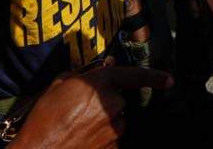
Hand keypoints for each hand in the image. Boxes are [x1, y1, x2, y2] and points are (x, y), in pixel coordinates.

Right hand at [9, 58, 172, 148]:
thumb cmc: (44, 117)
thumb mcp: (58, 85)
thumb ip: (82, 74)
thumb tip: (96, 71)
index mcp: (101, 83)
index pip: (136, 76)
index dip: (155, 77)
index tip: (168, 80)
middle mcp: (113, 104)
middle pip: (119, 101)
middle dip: (105, 104)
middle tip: (80, 111)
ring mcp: (114, 129)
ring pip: (116, 121)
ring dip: (103, 122)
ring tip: (78, 127)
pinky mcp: (112, 148)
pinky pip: (111, 139)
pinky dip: (100, 138)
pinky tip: (82, 139)